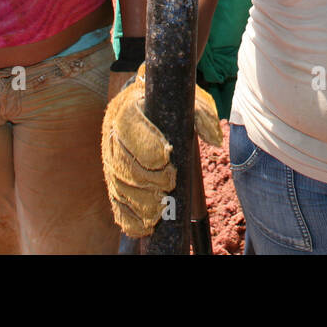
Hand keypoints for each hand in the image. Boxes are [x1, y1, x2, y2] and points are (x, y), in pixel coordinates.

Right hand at [101, 64, 222, 236]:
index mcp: (128, 108)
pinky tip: (145, 225)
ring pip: (118, 184)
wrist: (146, 108)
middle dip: (145, 177)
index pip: (127, 123)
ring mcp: (111, 158)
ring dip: (138, 200)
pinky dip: (129, 218)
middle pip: (122, 159)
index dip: (144, 142)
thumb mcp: (190, 101)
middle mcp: (113, 133)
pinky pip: (116, 202)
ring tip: (158, 209)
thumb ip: (203, 115)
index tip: (165, 155)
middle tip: (167, 184)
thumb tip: (215, 140)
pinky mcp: (113, 180)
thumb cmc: (171, 105)